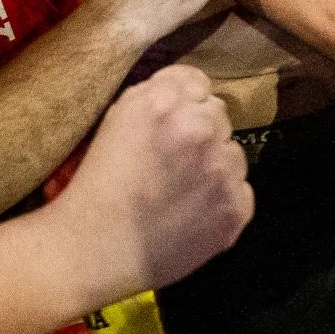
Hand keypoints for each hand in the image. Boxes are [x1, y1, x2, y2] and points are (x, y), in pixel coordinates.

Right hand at [58, 64, 251, 300]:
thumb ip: (155, 97)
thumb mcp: (115, 121)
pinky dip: (221, 202)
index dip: (183, 105)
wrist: (93, 250)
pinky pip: (240, 192)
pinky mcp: (237, 206)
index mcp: (164, 101)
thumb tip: (190, 92)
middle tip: (172, 163)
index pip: (198, 83)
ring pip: (233, 154)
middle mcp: (200, 127)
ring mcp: (223, 168)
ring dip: (215, 167)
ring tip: (180, 193)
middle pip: (218, 116)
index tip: (169, 126)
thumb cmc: (96, 187)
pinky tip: (191, 215)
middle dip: (199, 133)